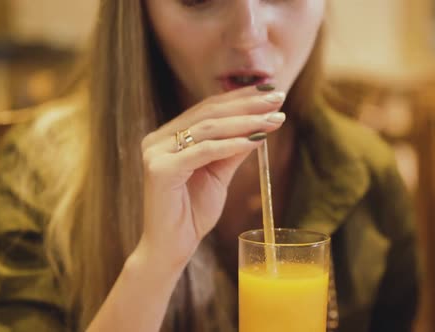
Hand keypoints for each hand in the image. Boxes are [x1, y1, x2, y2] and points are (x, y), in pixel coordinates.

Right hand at [138, 85, 285, 265]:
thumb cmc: (192, 212)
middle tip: (278, 98)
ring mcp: (156, 153)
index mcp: (168, 136)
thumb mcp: (218, 174)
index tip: (270, 92)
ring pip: (208, 129)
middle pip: (209, 113)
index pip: (208, 108)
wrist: (172, 247)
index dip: (240, 97)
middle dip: (248, 104)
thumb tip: (260, 124)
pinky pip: (203, 152)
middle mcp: (158, 139)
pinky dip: (232, 145)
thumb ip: (233, 149)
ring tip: (274, 119)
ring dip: (246, 121)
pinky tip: (257, 140)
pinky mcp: (160, 170)